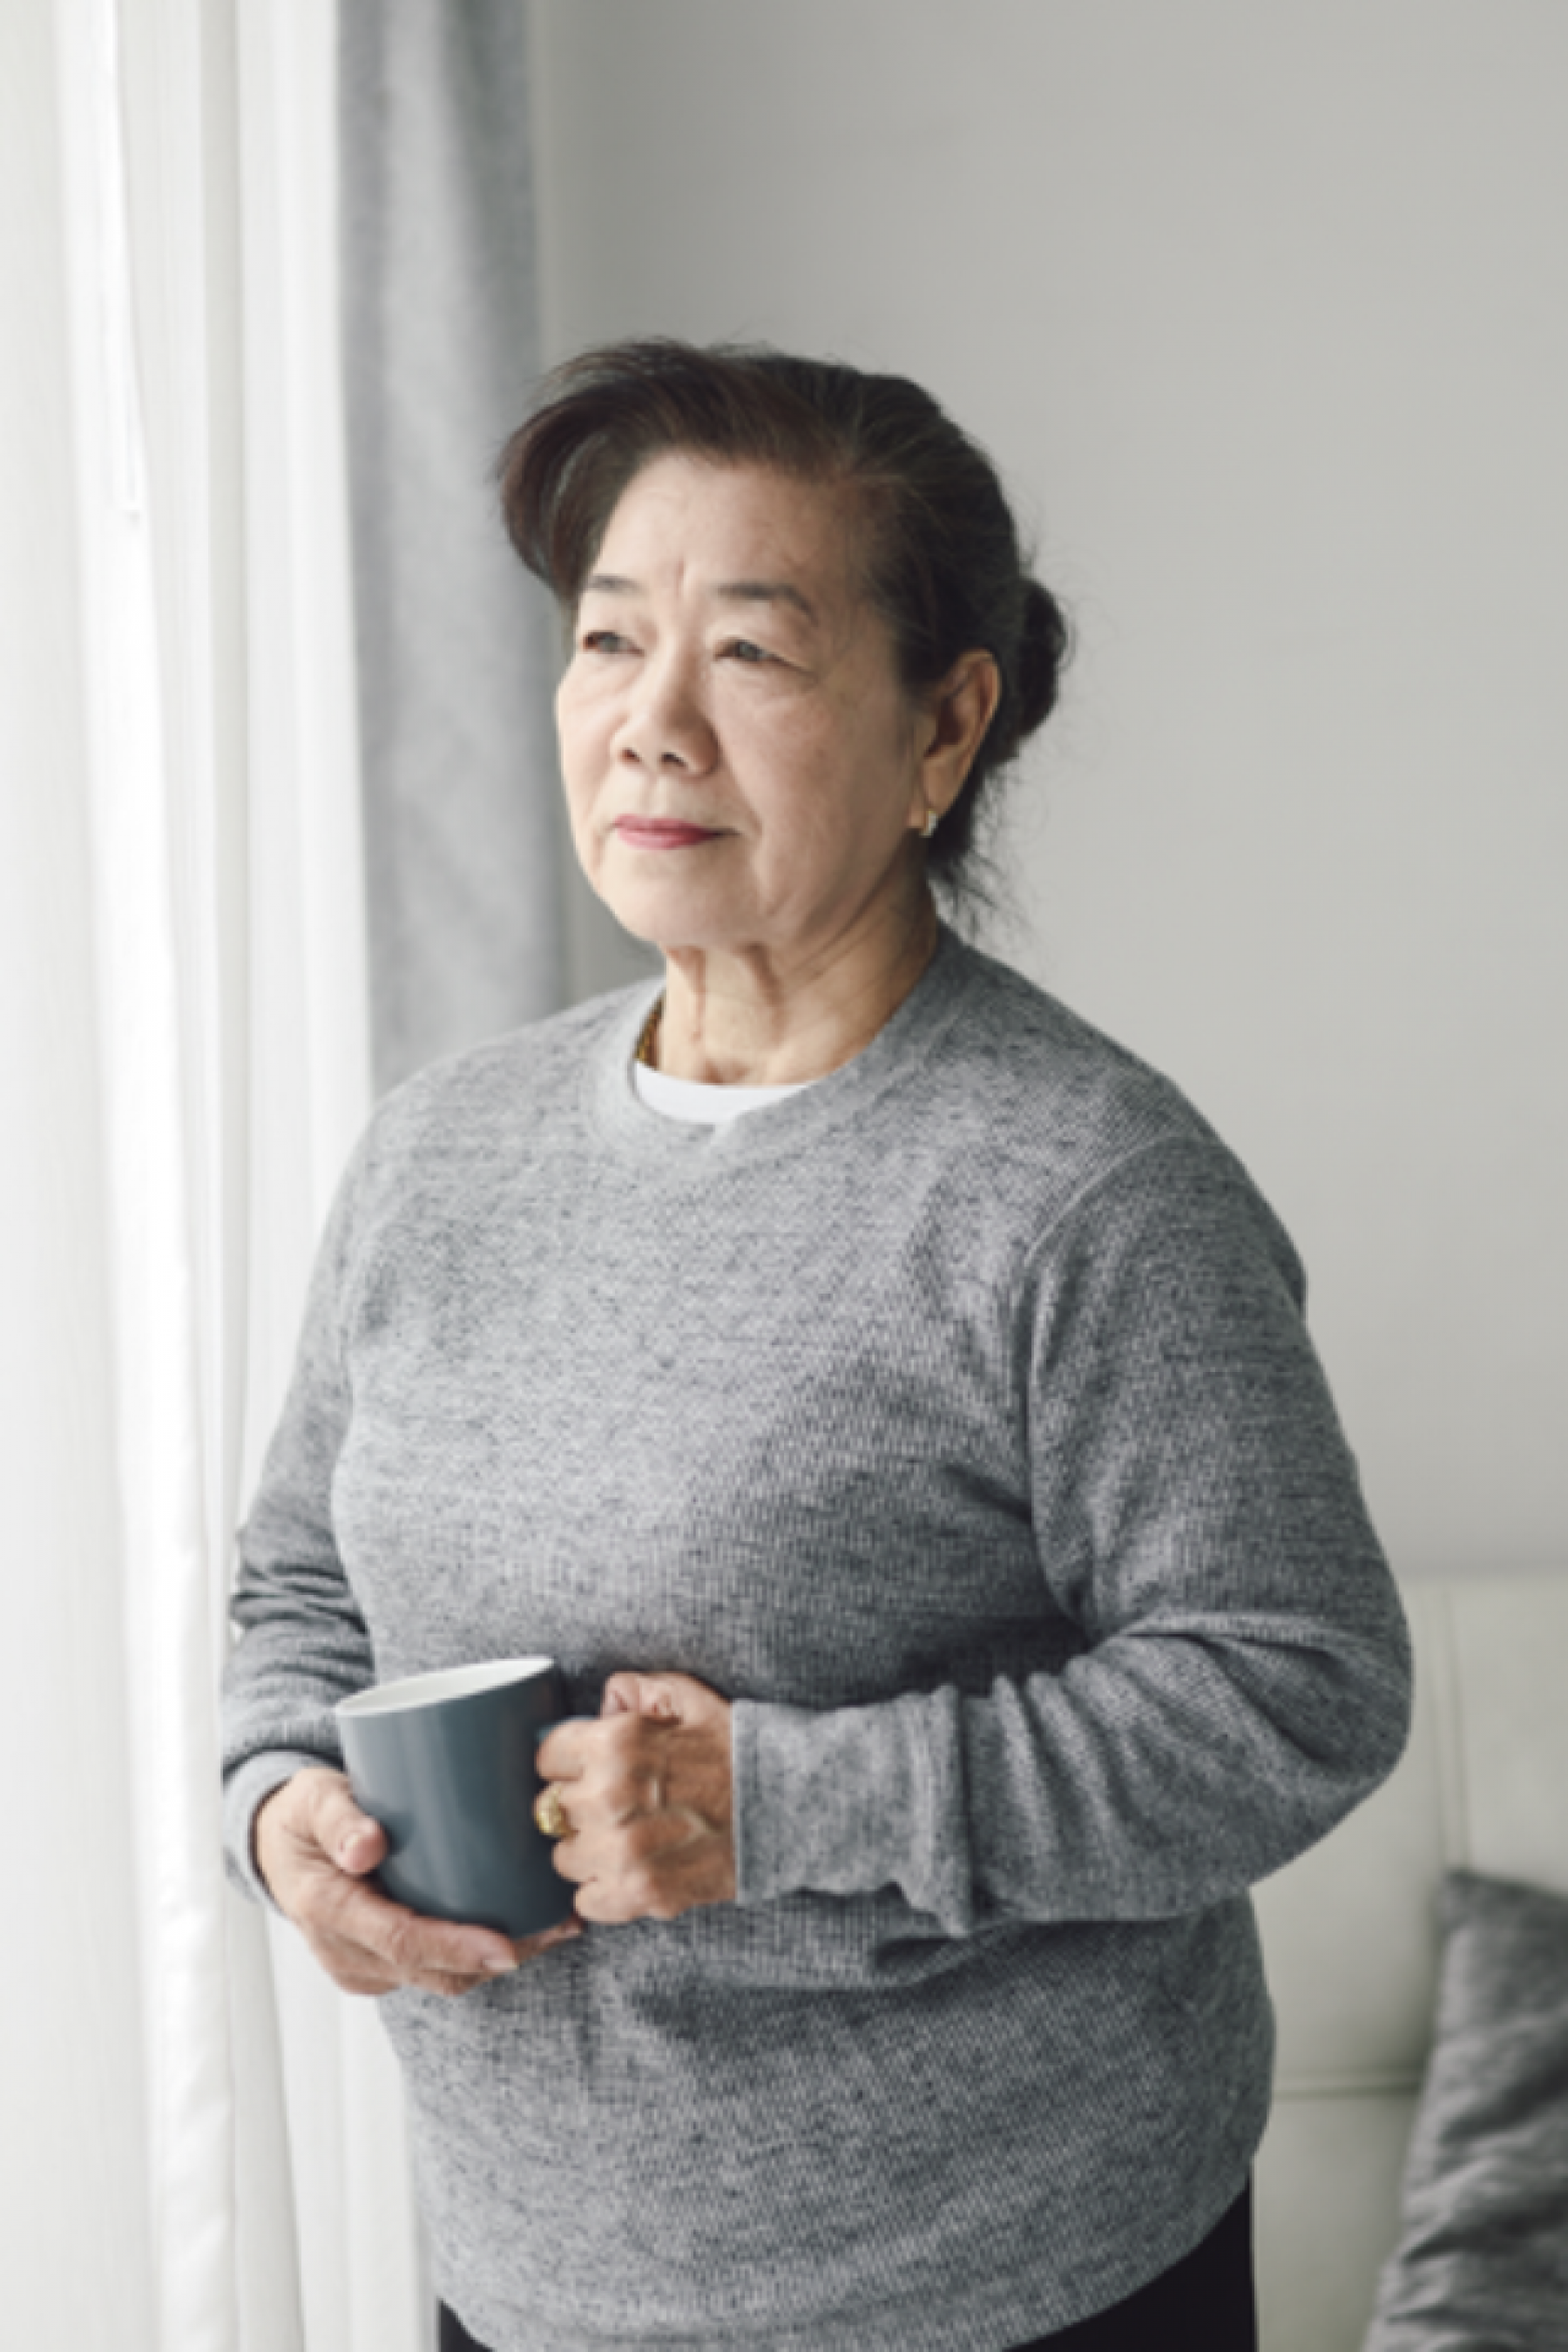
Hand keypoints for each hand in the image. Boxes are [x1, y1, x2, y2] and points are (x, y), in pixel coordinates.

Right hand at [253, 1766, 582, 1996]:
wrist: (277, 1845)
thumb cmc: (303, 1813)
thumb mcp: (313, 1798)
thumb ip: (339, 1817)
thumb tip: (368, 1846)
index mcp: (327, 1910)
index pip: (400, 1942)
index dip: (456, 1948)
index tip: (507, 1946)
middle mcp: (344, 1951)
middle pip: (431, 1971)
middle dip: (497, 1957)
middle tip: (558, 1927)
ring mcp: (363, 1965)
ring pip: (439, 1978)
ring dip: (496, 1959)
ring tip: (554, 1925)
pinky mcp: (380, 1965)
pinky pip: (433, 1970)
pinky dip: (476, 1955)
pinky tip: (521, 1927)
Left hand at [534, 1670, 735, 1925]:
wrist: (788, 1805)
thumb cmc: (736, 1748)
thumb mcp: (687, 1696)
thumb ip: (634, 1690)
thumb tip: (603, 1703)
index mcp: (615, 1744)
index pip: (547, 1757)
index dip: (568, 1760)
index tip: (586, 1767)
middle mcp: (609, 1799)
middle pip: (551, 1810)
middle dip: (577, 1804)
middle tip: (613, 1803)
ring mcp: (623, 1853)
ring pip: (565, 1858)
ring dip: (587, 1850)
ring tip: (624, 1838)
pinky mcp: (642, 1894)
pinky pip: (587, 1901)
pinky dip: (604, 1890)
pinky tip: (632, 1869)